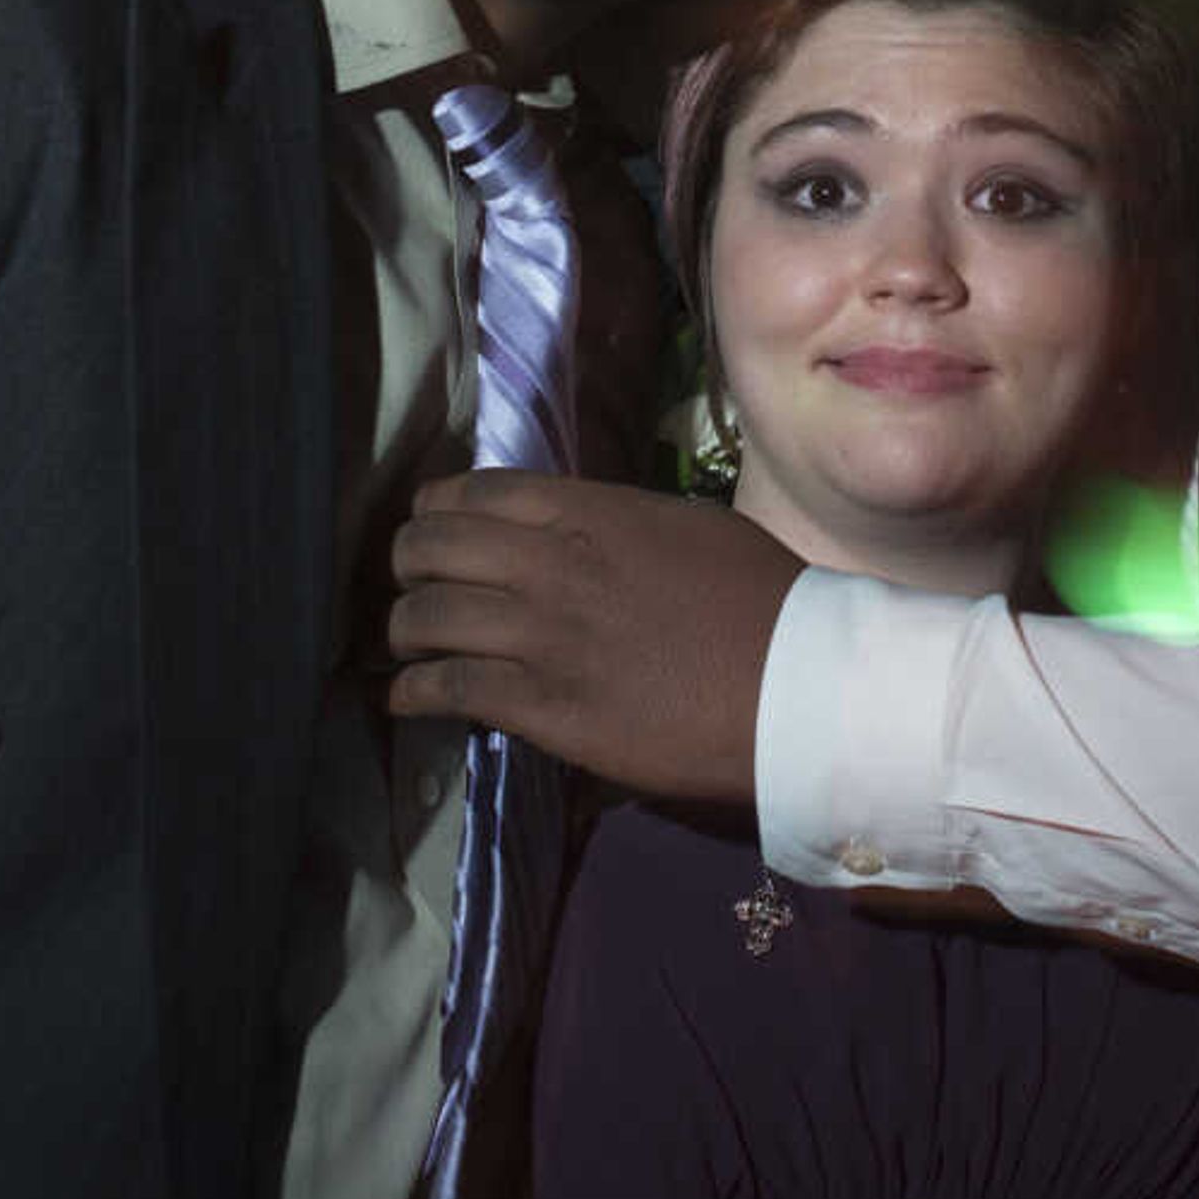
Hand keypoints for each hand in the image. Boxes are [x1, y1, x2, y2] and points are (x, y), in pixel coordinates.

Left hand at [383, 471, 798, 802]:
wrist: (794, 686)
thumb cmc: (762, 602)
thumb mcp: (689, 529)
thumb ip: (619, 524)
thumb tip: (583, 534)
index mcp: (593, 512)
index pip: (476, 492)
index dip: (436, 509)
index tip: (430, 527)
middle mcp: (553, 564)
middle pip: (432, 547)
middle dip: (407, 565)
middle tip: (412, 585)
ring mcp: (543, 637)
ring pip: (426, 617)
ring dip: (404, 630)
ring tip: (407, 644)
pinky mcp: (543, 706)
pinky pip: (448, 688)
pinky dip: (413, 691)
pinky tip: (407, 697)